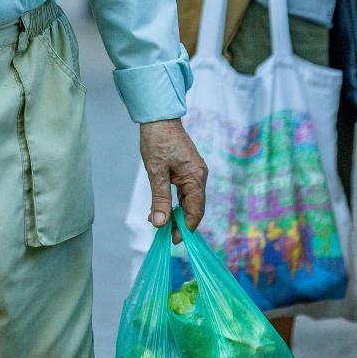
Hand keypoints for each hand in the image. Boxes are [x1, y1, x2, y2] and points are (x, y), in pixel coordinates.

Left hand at [140, 118, 206, 236]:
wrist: (159, 117)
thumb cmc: (157, 141)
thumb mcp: (156, 172)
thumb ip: (160, 199)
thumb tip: (160, 223)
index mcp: (196, 177)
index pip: (196, 211)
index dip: (186, 228)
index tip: (173, 240)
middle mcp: (200, 176)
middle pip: (194, 207)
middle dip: (180, 222)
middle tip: (163, 234)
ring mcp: (195, 172)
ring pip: (189, 200)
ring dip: (176, 213)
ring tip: (159, 221)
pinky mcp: (188, 169)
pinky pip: (186, 191)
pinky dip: (176, 202)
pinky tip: (163, 206)